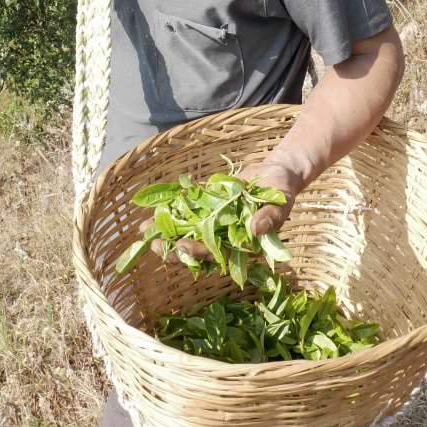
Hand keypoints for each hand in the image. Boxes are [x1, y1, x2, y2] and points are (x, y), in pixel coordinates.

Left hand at [142, 150, 310, 263]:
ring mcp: (215, 221)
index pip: (215, 254)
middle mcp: (224, 236)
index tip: (180, 246)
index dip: (197, 252)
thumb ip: (269, 218)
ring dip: (166, 229)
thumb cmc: (282, 192)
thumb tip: (255, 229)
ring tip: (143, 228)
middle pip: (195, 246)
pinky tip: (153, 206)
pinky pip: (188, 208)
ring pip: (186, 229)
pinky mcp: (209, 205)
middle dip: (172, 246)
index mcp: (240, 244)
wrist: (277, 172)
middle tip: (151, 244)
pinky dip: (172, 207)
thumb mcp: (280, 204)